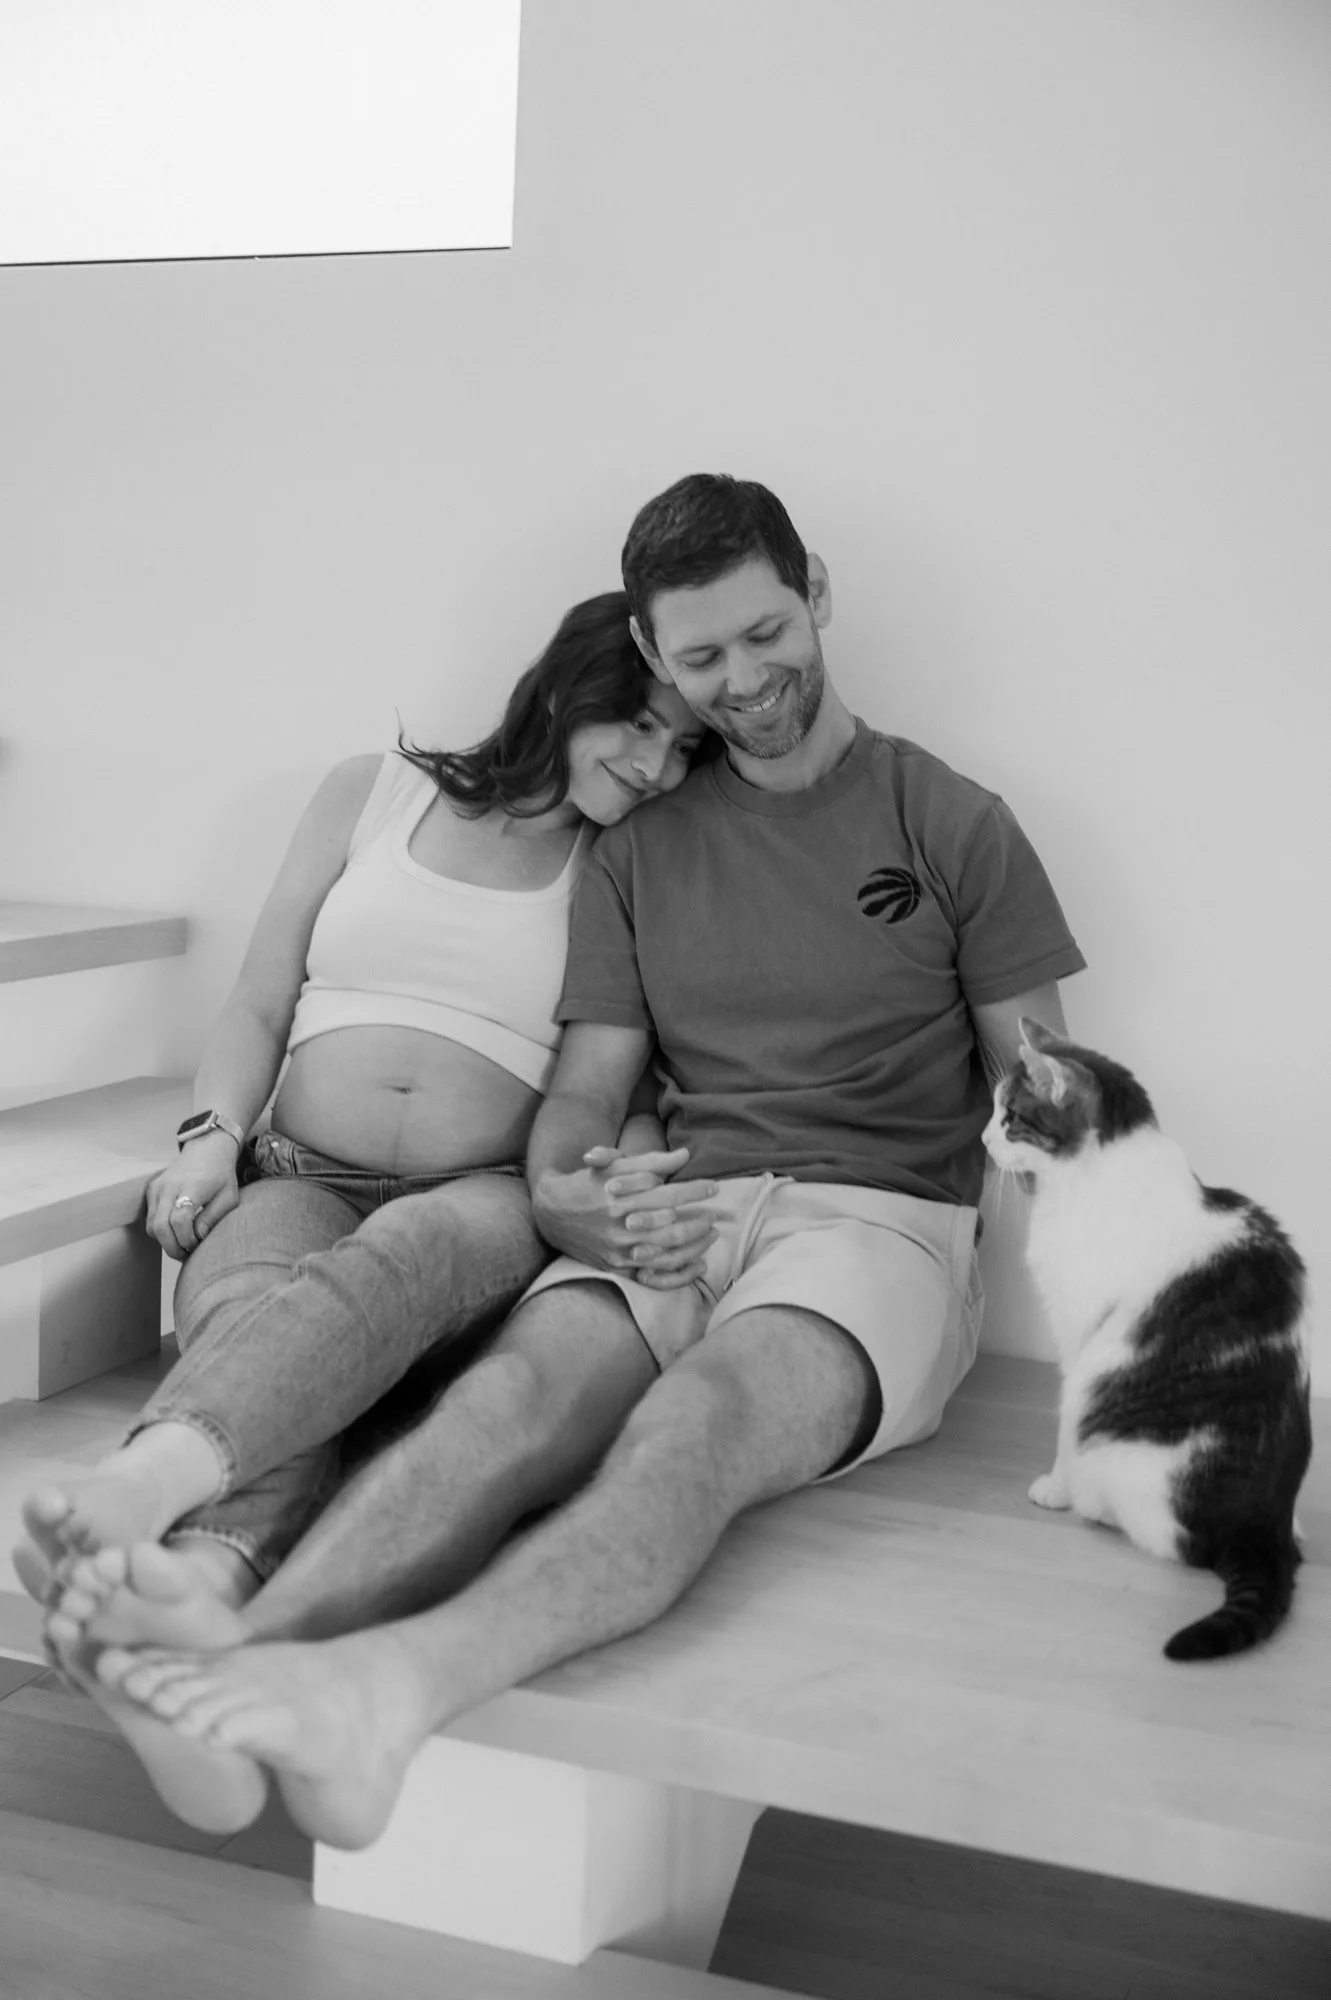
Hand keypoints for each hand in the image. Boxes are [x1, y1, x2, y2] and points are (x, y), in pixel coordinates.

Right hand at [145, 1132, 240, 1260]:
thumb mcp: (228, 1197)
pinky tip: (176, 1232)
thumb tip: (197, 1237)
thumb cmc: (221, 1176)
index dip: (187, 1238)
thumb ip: (213, 1217)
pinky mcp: (152, 1189)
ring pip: (152, 1225)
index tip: (197, 1244)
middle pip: (161, 1226)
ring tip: (182, 1245)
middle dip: (172, 1247)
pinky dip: (160, 1231)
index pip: (180, 1219)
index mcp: (192, 1186)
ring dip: (165, 1241)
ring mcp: (158, 1187)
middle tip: (186, 1255)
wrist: (207, 1150)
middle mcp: (170, 1185)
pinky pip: (150, 1219)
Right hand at [535, 1145, 718, 1289]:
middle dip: (699, 1220)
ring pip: (666, 1253)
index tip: (714, 1188)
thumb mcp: (614, 1165)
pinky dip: (679, 1273)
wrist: (550, 1212)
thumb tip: (685, 1156)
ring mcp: (617, 1251)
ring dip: (695, 1245)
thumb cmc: (588, 1183)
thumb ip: (651, 1161)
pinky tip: (697, 1264)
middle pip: (672, 1227)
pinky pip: (653, 1276)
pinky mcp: (615, 1268)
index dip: (695, 1191)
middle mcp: (619, 1226)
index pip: (669, 1194)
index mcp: (620, 1197)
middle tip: (714, 1214)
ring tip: (710, 1235)